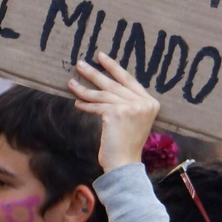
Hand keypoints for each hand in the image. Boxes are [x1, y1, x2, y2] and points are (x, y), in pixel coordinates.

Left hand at [68, 53, 159, 172]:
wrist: (125, 164)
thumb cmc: (126, 144)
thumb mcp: (133, 120)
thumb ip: (126, 103)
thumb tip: (105, 86)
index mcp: (151, 103)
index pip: (129, 80)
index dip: (114, 67)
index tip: (101, 57)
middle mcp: (143, 103)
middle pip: (114, 84)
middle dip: (95, 73)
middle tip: (80, 64)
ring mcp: (131, 107)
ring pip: (103, 94)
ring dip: (85, 88)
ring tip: (71, 82)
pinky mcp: (117, 113)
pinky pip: (97, 106)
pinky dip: (86, 105)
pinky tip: (77, 102)